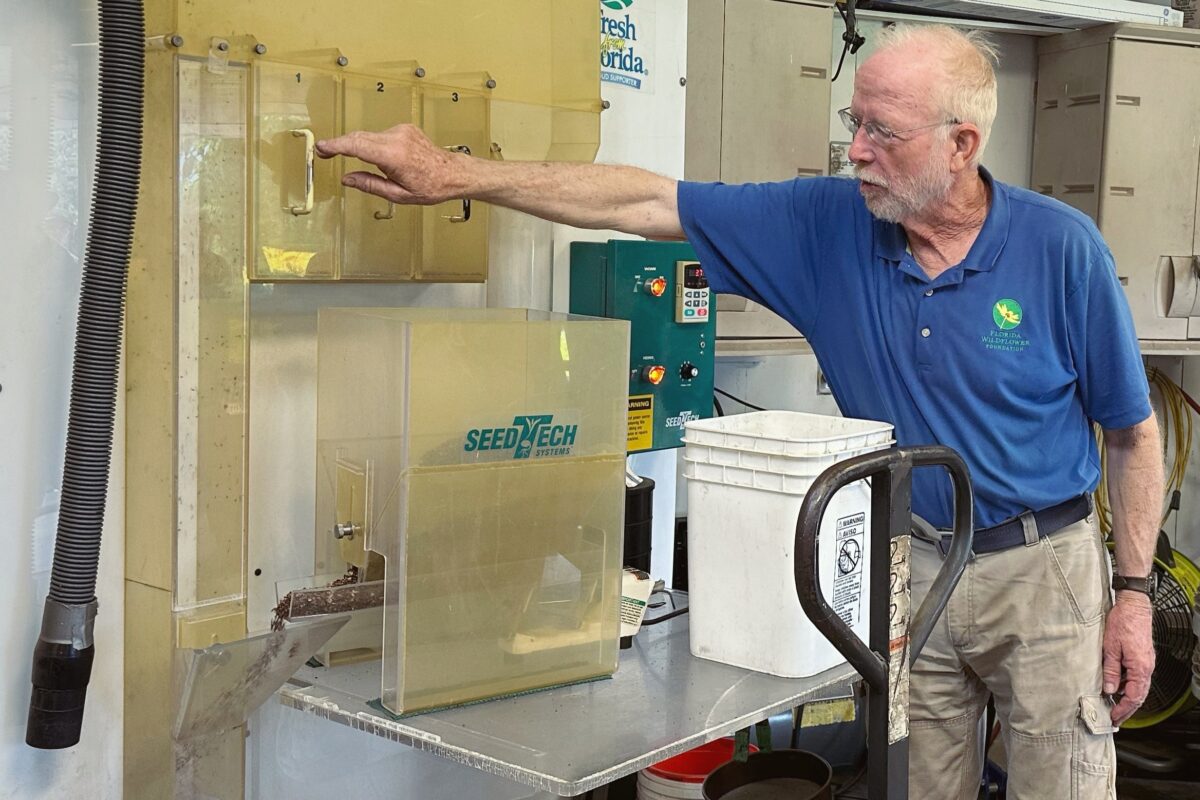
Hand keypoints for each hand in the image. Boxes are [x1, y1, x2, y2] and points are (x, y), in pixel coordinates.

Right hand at [315, 124, 467, 204]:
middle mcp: (396, 138)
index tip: (321, 148)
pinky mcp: (404, 128)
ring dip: (361, 147)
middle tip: (324, 153)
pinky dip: (376, 145)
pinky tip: (388, 159)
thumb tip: (347, 179)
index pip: (357, 146)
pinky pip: (381, 135)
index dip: (335, 145)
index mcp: (394, 156)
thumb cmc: (430, 186)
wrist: (452, 173)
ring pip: (369, 136)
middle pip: (358, 137)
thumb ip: (370, 185)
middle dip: (340, 144)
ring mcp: (401, 130)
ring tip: (374, 167)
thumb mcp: (398, 194)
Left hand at [1102, 591, 1154, 724]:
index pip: (1133, 697)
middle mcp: (1146, 668)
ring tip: (1114, 706)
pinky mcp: (1143, 658)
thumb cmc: (1123, 623)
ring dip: (1127, 699)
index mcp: (1140, 668)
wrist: (1134, 607)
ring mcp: (1146, 663)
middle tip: (1115, 719)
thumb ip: (1110, 670)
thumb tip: (1108, 689)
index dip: (1123, 710)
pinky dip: (1128, 686)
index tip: (1114, 717)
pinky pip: (1137, 678)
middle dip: (1127, 709)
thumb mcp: (1110, 648)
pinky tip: (1117, 687)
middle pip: (1138, 696)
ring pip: (1138, 688)